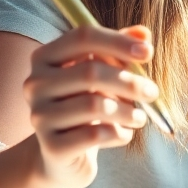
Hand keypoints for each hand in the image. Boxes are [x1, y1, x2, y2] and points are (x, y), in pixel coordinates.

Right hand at [23, 23, 158, 186]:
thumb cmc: (86, 104)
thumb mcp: (103, 73)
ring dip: (127, 111)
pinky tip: (124, 134)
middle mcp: (35, 84)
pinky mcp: (51, 147)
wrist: (62, 154)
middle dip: (129, 82)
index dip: (118, 42)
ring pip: (95, 106)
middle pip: (90, 72)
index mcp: (45, 57)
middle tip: (152, 93)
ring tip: (139, 117)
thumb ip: (120, 50)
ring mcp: (39, 116)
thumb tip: (144, 33)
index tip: (149, 53)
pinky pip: (94, 135)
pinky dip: (118, 133)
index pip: (83, 37)